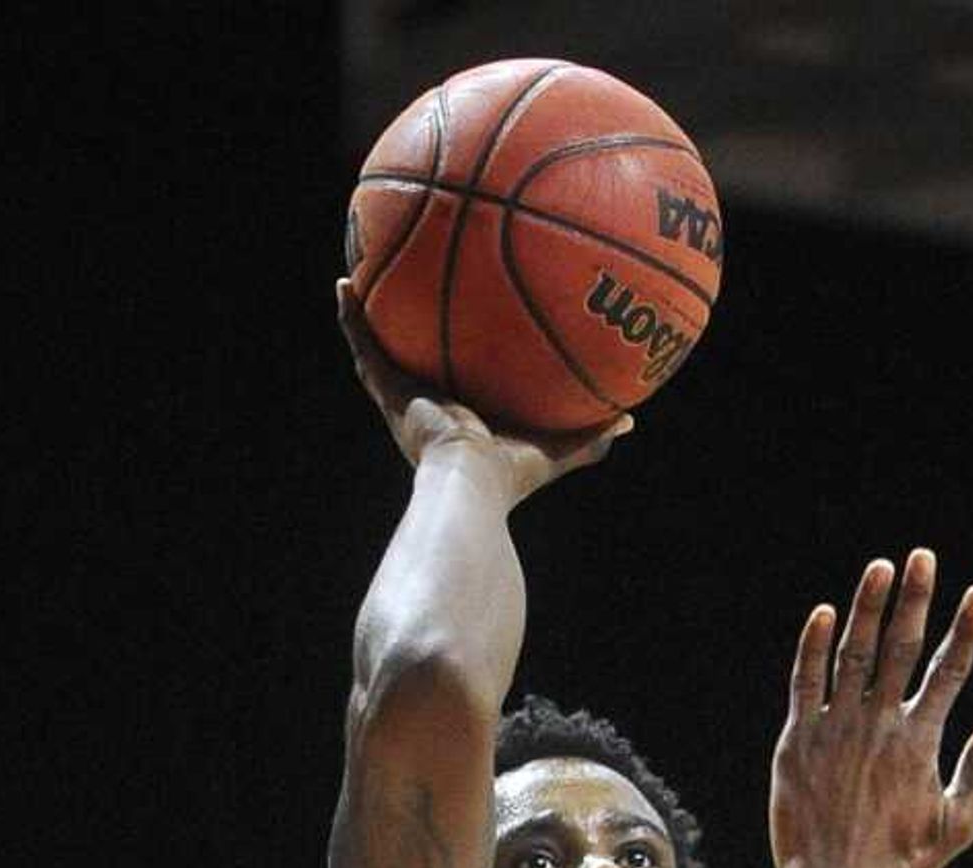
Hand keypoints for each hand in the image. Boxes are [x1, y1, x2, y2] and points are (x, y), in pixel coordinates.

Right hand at [337, 281, 629, 504]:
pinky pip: (364, 347)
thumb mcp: (558, 448)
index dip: (458, 359)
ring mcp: (402, 400)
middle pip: (416, 361)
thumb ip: (591, 434)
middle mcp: (426, 409)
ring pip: (381, 350)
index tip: (461, 332)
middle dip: (411, 330)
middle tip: (406, 293)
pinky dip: (351, 319)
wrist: (470, 485)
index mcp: (461, 423)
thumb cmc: (511, 476)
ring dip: (368, 317)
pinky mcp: (387, 392)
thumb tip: (629, 420)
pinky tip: (343, 285)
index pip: (458, 384)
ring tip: (357, 276)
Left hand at [770, 552, 972, 867]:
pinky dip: (815, 646)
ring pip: (854, 653)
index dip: (965, 630)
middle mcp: (880, 725)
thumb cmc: (900, 867)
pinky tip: (825, 613)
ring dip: (868, 607)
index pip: (950, 671)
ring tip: (881, 568)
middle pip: (902, 647)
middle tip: (924, 557)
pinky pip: (807, 681)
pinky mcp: (798, 741)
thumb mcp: (957, 826)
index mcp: (920, 742)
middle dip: (917, 598)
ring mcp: (836, 729)